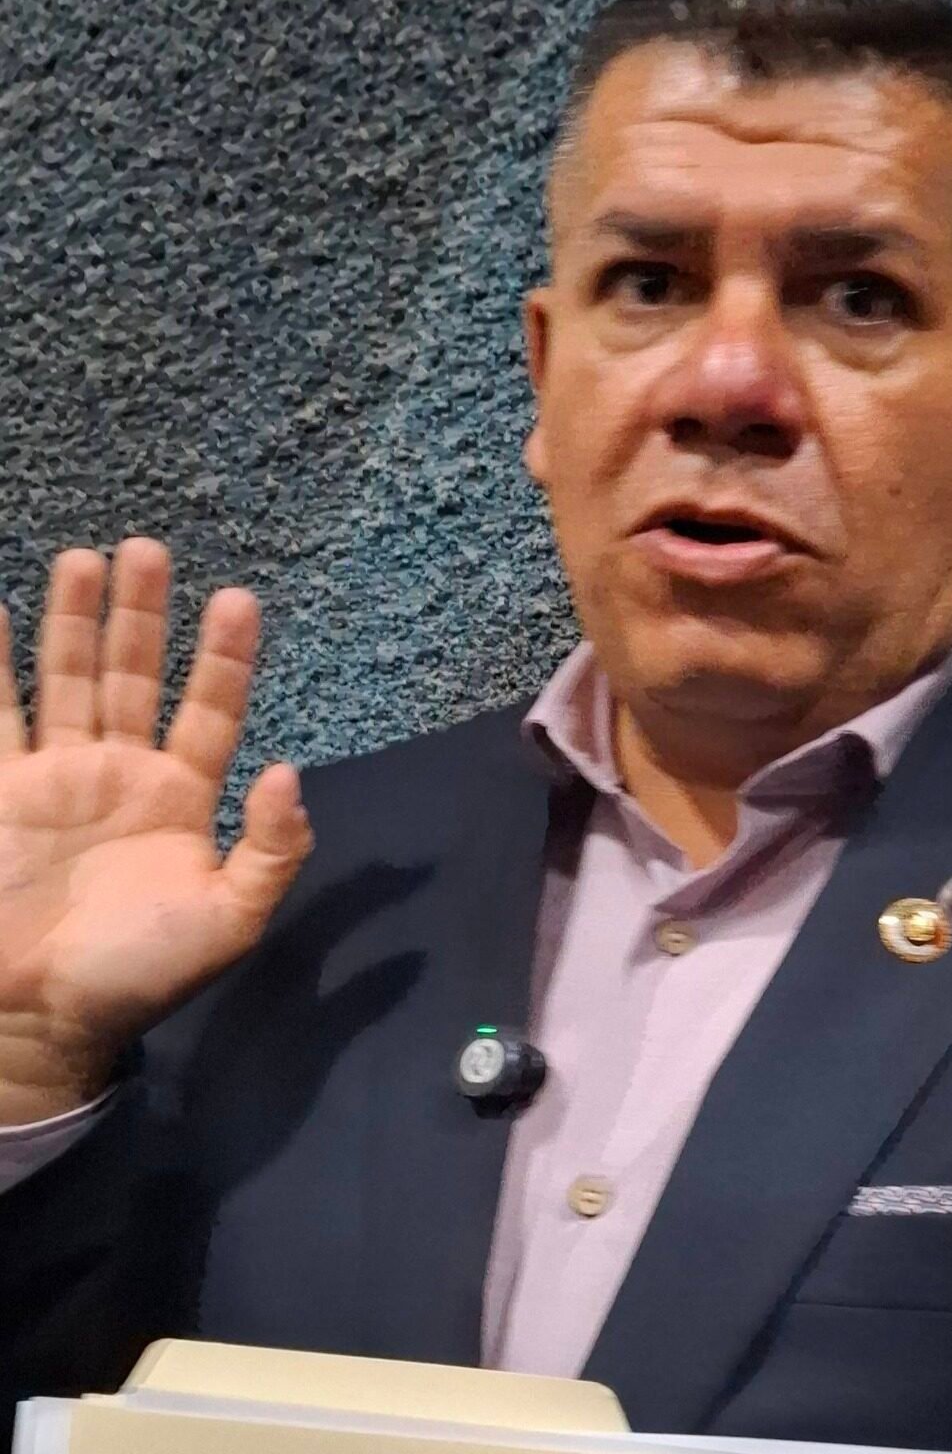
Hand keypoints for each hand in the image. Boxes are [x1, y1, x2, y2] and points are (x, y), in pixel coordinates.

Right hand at [0, 538, 312, 1123]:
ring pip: (68, 680)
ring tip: (86, 558)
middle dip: (142, 615)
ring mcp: (56, 777)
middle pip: (134, 675)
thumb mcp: (230, 922)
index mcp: (181, 795)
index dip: (224, 657)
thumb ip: (270, 851)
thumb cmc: (142, 974)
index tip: (237, 598)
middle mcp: (121, 772)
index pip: (209, 708)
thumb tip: (288, 772)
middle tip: (148, 548)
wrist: (42, 1024)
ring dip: (75, 622)